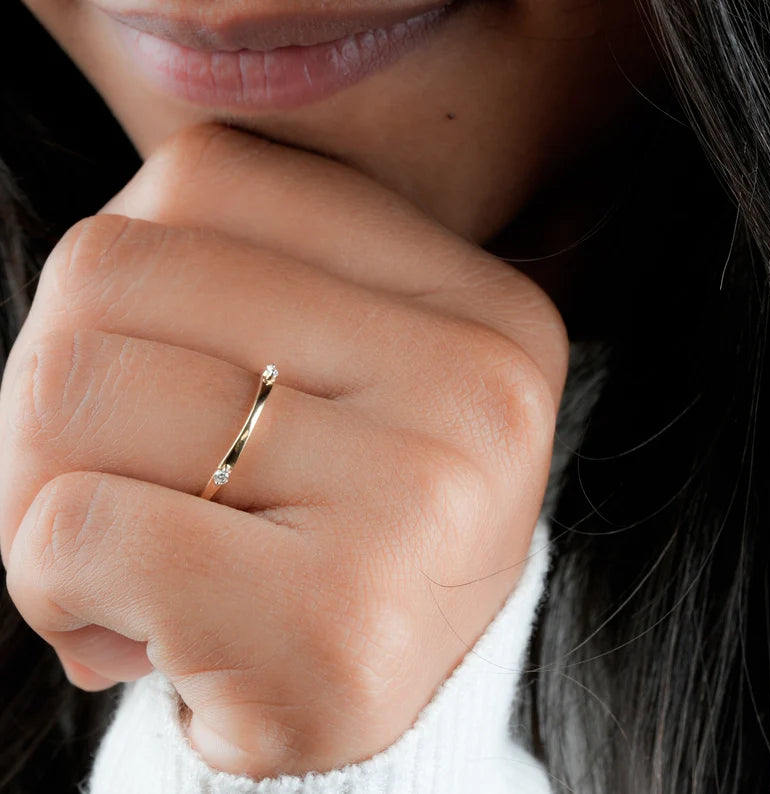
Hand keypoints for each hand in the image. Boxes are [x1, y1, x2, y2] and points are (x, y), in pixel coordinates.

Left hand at [0, 124, 566, 777]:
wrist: (388, 690)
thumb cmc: (343, 518)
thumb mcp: (337, 362)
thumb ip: (236, 270)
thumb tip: (87, 273)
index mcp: (481, 305)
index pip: (203, 180)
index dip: (133, 281)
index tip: (182, 376)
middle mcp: (475, 386)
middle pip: (110, 271)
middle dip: (56, 384)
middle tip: (127, 475)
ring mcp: (421, 501)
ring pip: (72, 390)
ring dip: (41, 488)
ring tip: (140, 551)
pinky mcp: (337, 627)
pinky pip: (75, 532)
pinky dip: (52, 579)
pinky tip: (138, 622)